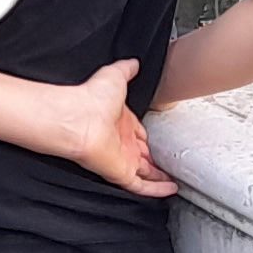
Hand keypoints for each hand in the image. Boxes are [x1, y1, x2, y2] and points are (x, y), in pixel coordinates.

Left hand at [43, 59, 176, 198]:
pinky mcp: (121, 173)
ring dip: (159, 178)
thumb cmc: (91, 98)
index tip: (158, 142)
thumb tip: (134, 62)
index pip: (138, 133)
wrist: (78, 118)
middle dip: (155, 161)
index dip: (148, 138)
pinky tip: (171, 191)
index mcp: (119, 123)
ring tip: (174, 182)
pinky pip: (143, 187)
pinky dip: (157, 190)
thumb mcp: (115, 76)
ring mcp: (121, 159)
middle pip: (142, 155)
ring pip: (144, 173)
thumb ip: (126, 70)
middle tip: (170, 165)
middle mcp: (120, 143)